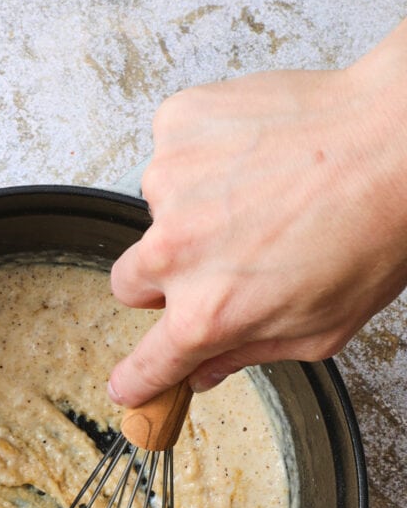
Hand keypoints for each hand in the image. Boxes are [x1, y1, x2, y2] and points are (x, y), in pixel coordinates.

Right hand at [109, 21, 406, 405]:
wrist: (399, 140)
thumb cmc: (374, 230)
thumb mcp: (320, 330)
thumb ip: (250, 354)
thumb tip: (207, 369)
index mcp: (208, 313)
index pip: (147, 363)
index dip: (137, 377)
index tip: (129, 382)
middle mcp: (177, 250)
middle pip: (128, 283)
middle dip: (161, 281)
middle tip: (217, 261)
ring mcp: (171, 183)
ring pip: (156, 213)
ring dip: (190, 211)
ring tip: (257, 195)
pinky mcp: (178, 125)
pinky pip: (172, 151)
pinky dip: (202, 156)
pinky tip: (252, 156)